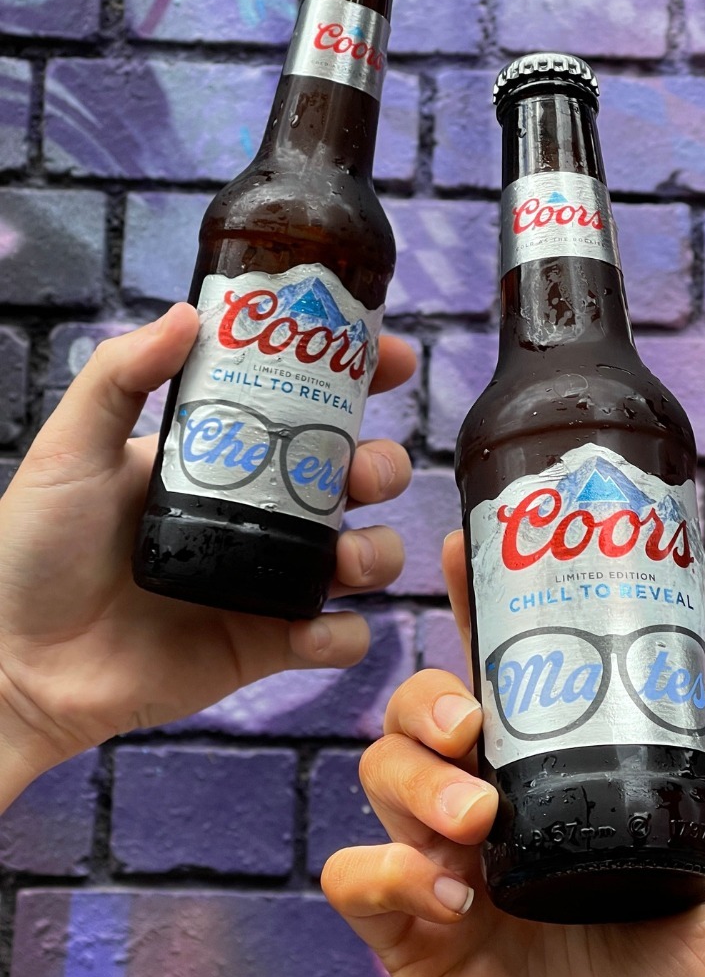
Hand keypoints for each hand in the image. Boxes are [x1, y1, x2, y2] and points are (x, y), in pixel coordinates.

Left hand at [0, 303, 414, 797]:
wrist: (20, 663)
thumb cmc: (33, 551)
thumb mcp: (71, 449)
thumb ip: (122, 376)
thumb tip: (189, 314)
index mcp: (224, 458)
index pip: (307, 408)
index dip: (360, 381)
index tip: (394, 360)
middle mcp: (259, 514)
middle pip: (356, 478)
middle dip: (382, 467)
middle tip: (363, 472)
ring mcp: (270, 579)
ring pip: (367, 555)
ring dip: (378, 550)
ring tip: (345, 559)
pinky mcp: (270, 643)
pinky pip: (338, 637)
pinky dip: (343, 634)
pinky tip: (310, 628)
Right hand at [322, 533, 704, 976]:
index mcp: (543, 788)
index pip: (495, 680)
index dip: (473, 611)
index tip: (465, 550)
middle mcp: (481, 815)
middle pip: (415, 714)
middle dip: (431, 700)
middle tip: (475, 727)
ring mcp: (437, 872)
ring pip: (377, 776)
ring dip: (417, 780)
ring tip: (478, 819)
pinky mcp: (406, 939)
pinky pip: (355, 878)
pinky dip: (387, 872)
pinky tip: (447, 897)